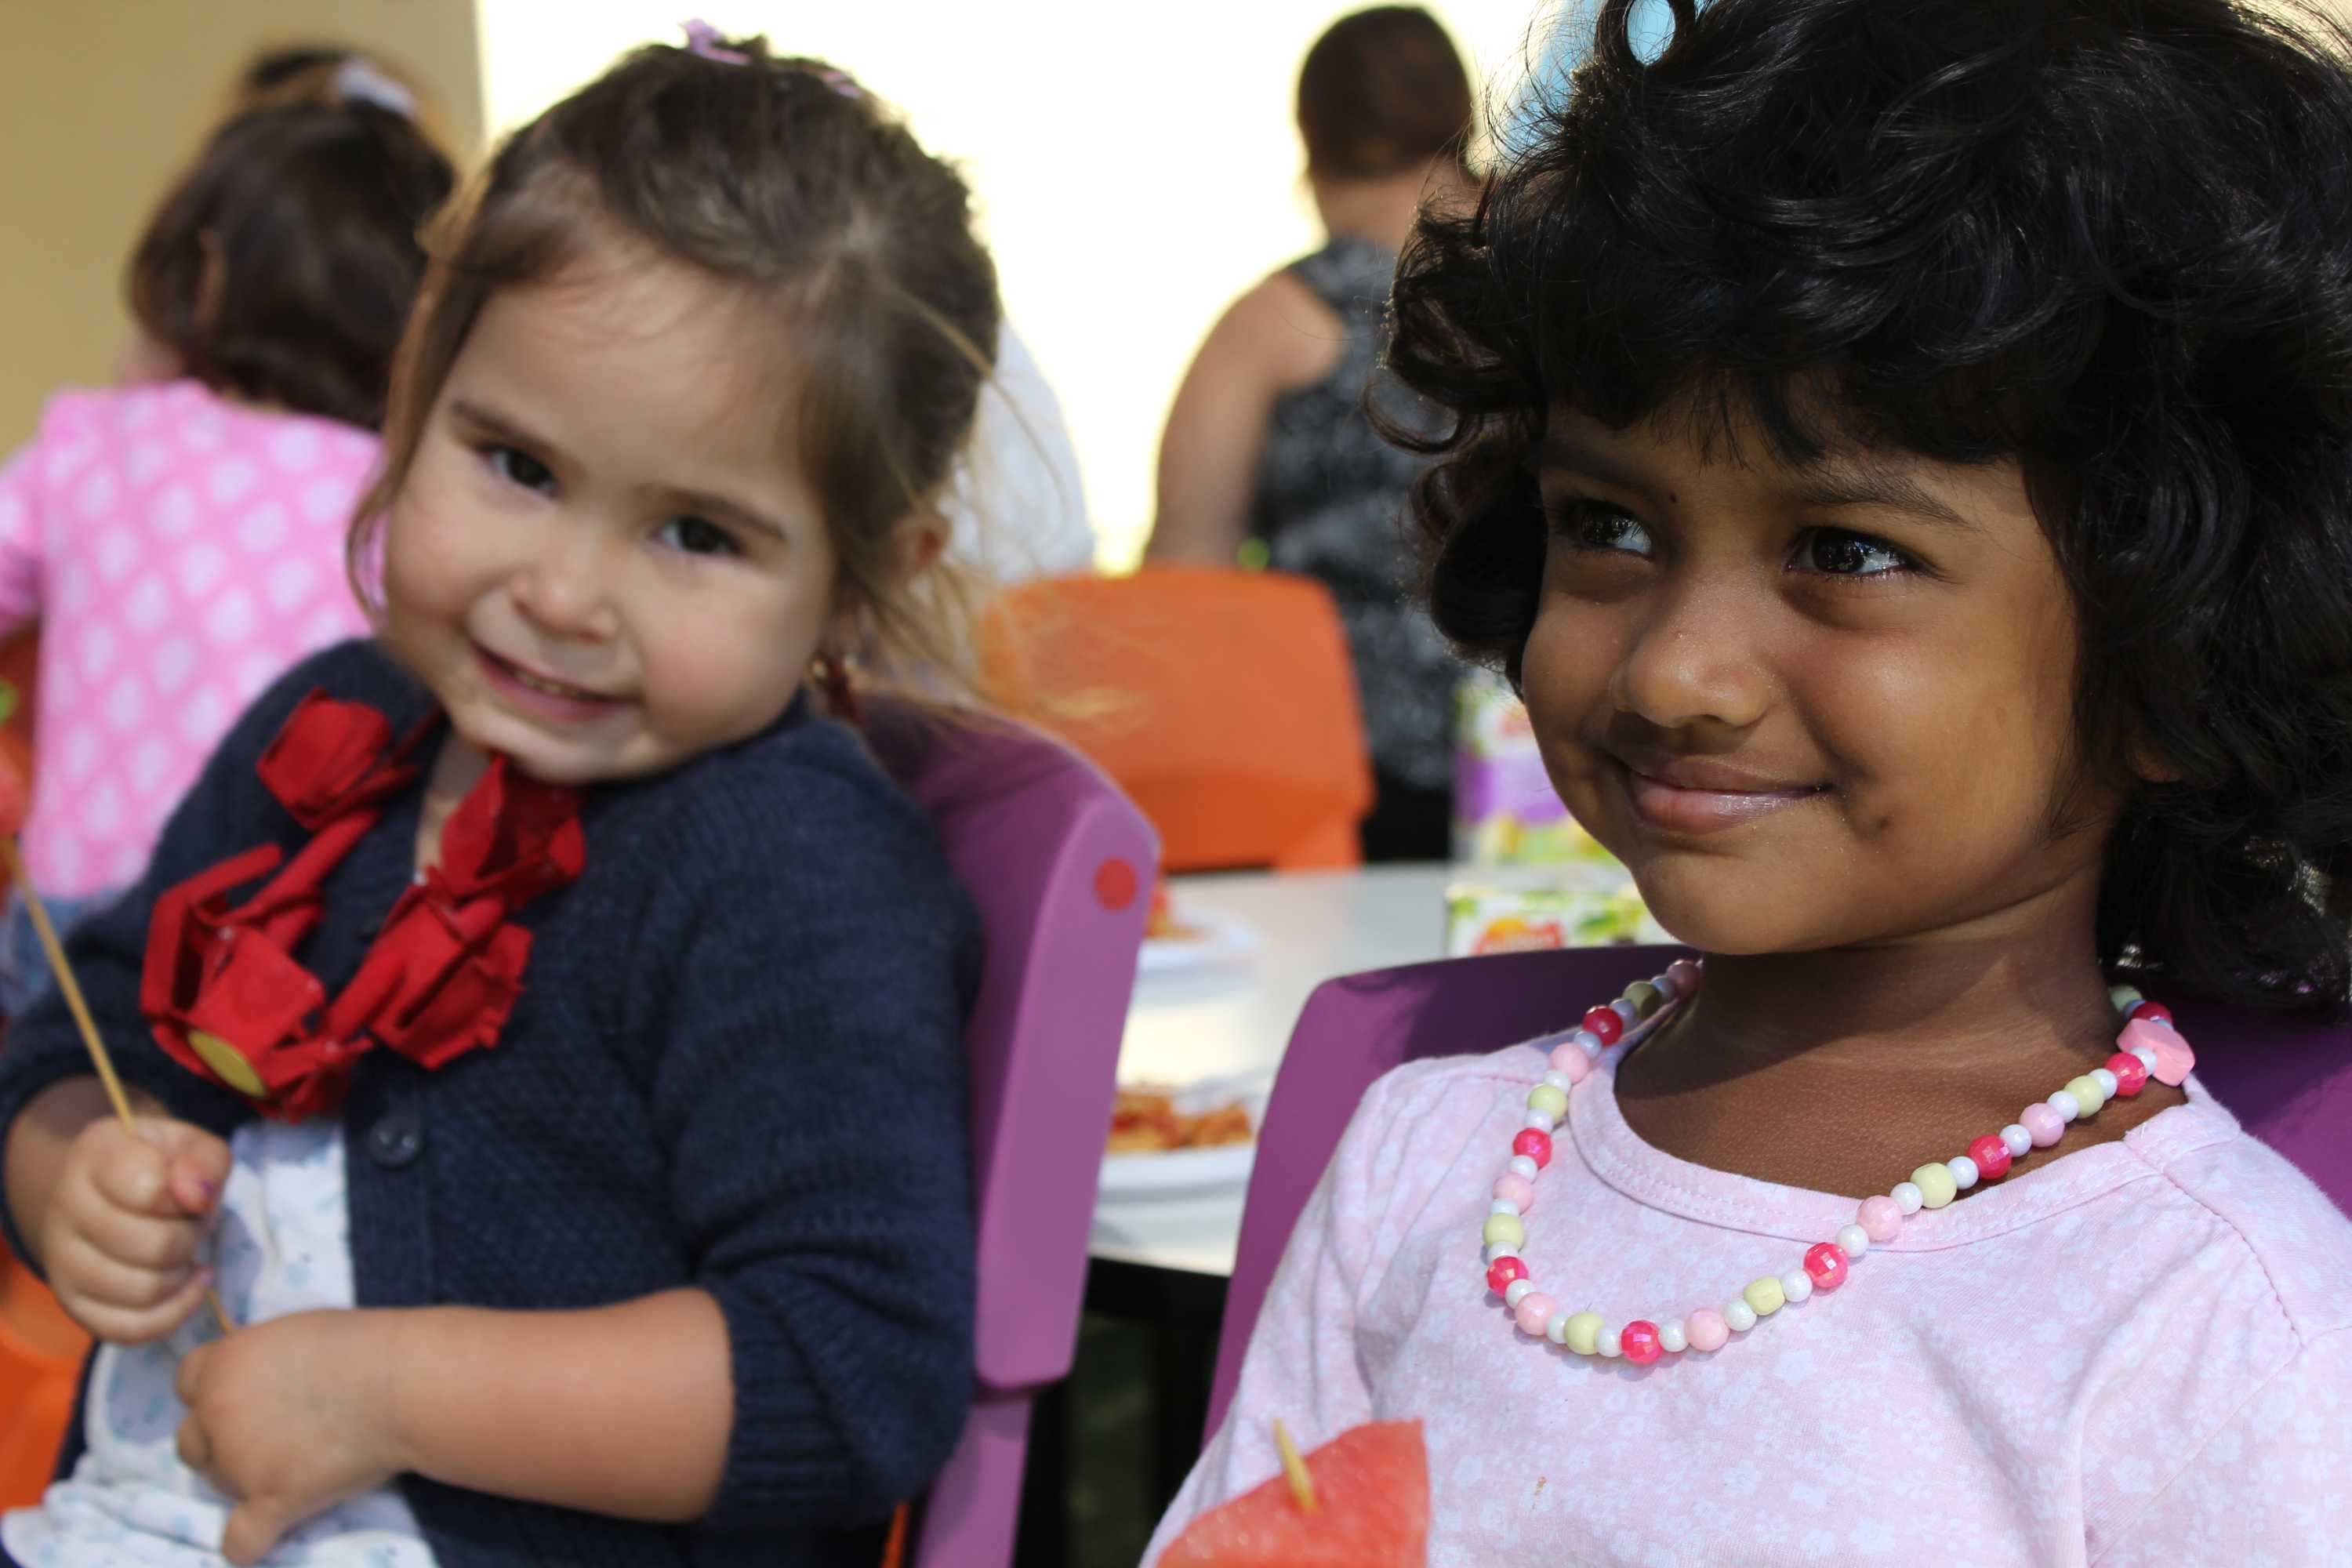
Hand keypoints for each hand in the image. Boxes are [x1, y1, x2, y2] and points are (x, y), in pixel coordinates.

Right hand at [37, 1114, 228, 1342]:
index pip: (148, 1188)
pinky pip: (127, 1329)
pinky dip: (173, 1313)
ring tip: (188, 1255)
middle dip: (191, 1239)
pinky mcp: (74, 1304)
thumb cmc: (159, 1166)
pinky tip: (190, 1285)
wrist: (106, 1192)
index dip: (189, 1197)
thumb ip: (205, 1162)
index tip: (195, 1195)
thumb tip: (198, 1199)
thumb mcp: (190, 1145)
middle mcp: (66, 1210)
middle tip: (196, 1227)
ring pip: (141, 1291)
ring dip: (182, 1276)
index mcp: (95, 1158)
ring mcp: (62, 1262)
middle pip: (152, 1247)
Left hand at [175, 1308, 412, 1564]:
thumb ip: (260, 1360)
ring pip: (218, 1484)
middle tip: (273, 1433)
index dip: (213, 1391)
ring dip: (244, 1480)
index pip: (187, 1383)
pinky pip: (240, 1542)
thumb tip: (260, 1381)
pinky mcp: (271, 1501)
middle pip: (193, 1440)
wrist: (400, 1382)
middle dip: (221, 1441)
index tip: (249, 1393)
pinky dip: (250, 1541)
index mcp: (221, 1366)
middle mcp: (217, 1414)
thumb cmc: (360, 1344)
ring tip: (297, 1462)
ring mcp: (239, 1463)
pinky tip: (269, 1529)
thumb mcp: (293, 1332)